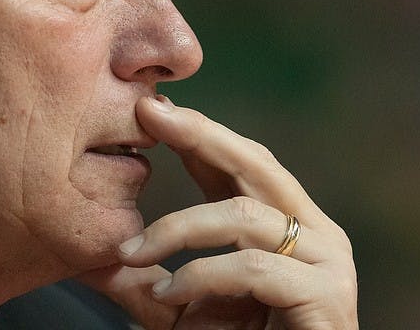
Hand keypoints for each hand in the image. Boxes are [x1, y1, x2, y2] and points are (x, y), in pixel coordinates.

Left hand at [80, 96, 356, 328]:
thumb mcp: (181, 309)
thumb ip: (146, 280)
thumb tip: (91, 254)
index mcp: (287, 224)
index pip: (240, 163)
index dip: (196, 133)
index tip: (148, 110)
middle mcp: (315, 231)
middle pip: (256, 163)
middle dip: (199, 133)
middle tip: (150, 113)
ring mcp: (328, 261)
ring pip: (245, 215)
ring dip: (178, 228)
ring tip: (133, 253)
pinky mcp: (326, 296)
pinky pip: (253, 267)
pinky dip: (202, 276)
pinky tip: (169, 293)